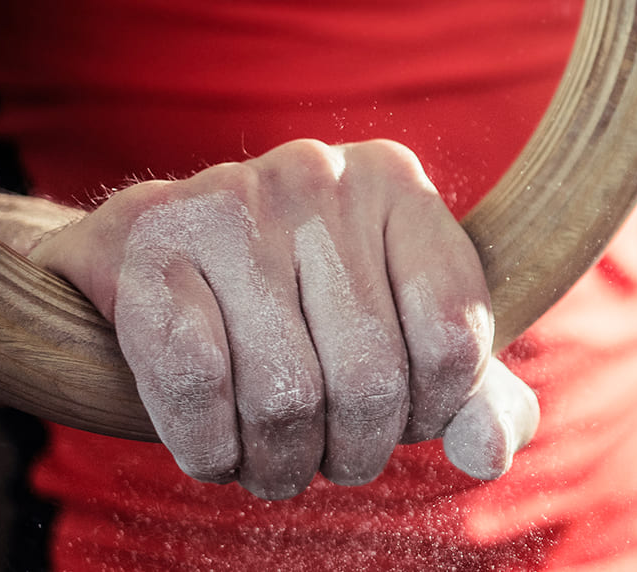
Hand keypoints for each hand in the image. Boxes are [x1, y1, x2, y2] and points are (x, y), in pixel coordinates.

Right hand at [28, 139, 539, 499]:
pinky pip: (196, 382)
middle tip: (331, 461)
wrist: (144, 256)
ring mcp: (226, 198)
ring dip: (280, 462)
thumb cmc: (298, 308)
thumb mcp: (399, 334)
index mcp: (395, 182)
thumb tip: (491, 451)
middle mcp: (317, 172)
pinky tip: (217, 450)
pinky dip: (209, 446)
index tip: (403, 422)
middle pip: (368, 377)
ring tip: (274, 462)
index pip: (451, 337)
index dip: (432, 411)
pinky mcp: (145, 242)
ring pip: (284, 395)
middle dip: (354, 451)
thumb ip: (467, 393)